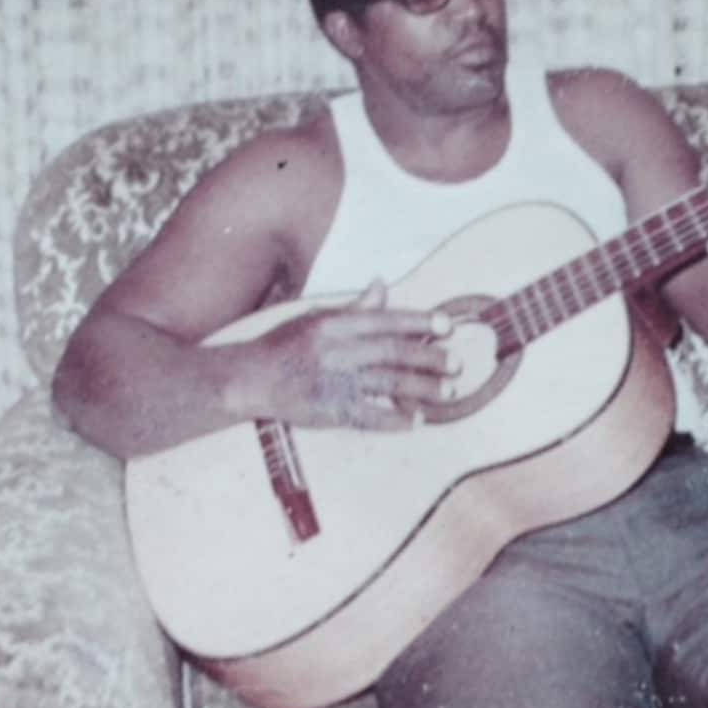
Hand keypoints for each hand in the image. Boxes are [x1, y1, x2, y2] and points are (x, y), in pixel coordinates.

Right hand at [239, 281, 456, 429]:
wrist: (250, 380)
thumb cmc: (283, 345)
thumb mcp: (315, 317)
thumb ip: (353, 307)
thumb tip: (383, 286)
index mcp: (333, 324)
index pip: (384, 320)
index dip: (418, 322)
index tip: (446, 326)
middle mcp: (335, 351)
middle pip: (392, 352)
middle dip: (429, 358)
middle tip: (457, 363)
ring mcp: (332, 382)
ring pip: (387, 384)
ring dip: (422, 389)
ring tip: (447, 392)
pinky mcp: (328, 411)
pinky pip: (368, 416)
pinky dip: (394, 420)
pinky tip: (415, 421)